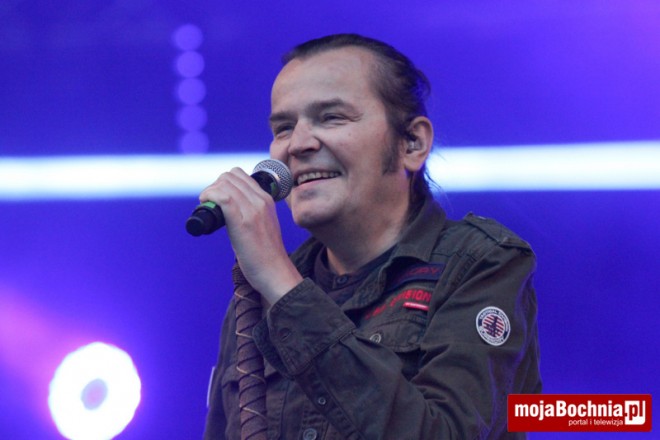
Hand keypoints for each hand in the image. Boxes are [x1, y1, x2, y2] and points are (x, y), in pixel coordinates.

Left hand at [199, 167, 302, 304]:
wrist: (275, 272)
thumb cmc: (266, 254)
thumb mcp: (263, 225)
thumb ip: (251, 213)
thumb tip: (228, 210)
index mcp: (267, 199)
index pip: (240, 175)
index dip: (223, 183)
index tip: (217, 198)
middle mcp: (261, 200)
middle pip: (229, 176)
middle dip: (214, 186)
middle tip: (210, 204)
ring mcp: (253, 210)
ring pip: (224, 184)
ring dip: (209, 192)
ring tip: (207, 207)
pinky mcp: (242, 222)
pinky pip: (222, 197)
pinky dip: (209, 197)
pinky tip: (205, 205)